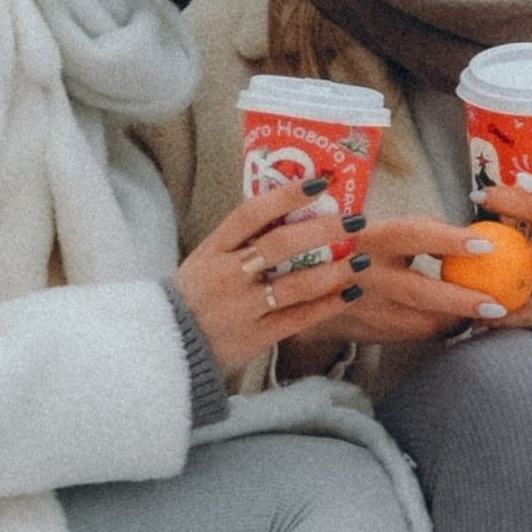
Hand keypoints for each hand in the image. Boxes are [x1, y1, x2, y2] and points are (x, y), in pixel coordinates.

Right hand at [175, 182, 368, 378]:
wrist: (170, 349)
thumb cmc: (194, 297)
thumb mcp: (205, 261)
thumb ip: (241, 241)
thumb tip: (291, 211)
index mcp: (212, 250)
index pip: (250, 213)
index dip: (285, 195)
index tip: (319, 182)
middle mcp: (227, 276)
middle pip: (280, 245)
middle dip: (323, 229)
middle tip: (355, 219)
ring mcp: (242, 308)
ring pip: (296, 285)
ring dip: (335, 270)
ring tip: (361, 259)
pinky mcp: (256, 337)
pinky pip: (299, 318)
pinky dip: (328, 304)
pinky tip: (350, 292)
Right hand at [316, 212, 518, 347]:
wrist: (309, 290)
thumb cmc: (359, 248)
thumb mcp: (380, 230)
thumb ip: (419, 231)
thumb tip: (470, 234)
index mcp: (370, 238)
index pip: (414, 235)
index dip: (450, 239)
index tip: (486, 243)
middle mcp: (365, 274)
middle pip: (420, 292)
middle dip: (462, 301)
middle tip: (498, 305)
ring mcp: (368, 309)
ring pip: (423, 322)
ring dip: (459, 319)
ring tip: (487, 313)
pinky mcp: (373, 332)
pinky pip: (419, 334)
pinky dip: (443, 327)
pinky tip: (459, 320)